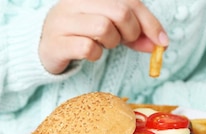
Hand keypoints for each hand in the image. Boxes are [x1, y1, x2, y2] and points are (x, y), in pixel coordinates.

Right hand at [40, 0, 167, 73]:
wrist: (43, 47)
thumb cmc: (81, 34)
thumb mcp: (109, 28)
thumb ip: (133, 32)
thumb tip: (159, 43)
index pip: (130, 1)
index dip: (150, 22)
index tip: (162, 42)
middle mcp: (76, 1)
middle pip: (119, 12)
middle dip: (131, 32)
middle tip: (125, 42)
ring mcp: (63, 20)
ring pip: (103, 28)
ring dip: (111, 43)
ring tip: (104, 45)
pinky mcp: (56, 42)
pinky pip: (87, 48)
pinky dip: (96, 55)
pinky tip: (91, 54)